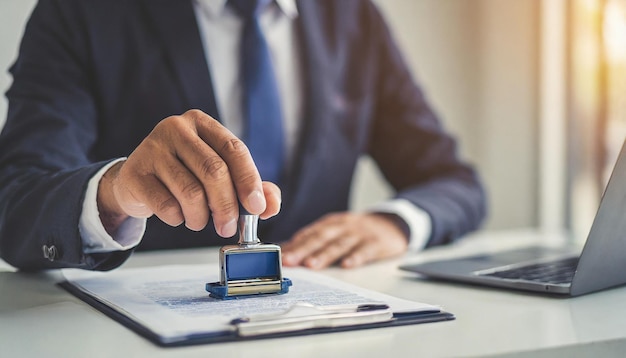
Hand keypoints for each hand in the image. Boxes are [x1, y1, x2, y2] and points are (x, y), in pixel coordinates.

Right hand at [96, 109, 280, 235]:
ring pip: (191, 191)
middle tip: (228, 227)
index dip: (249, 180)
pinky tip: (178, 216)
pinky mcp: (135, 172)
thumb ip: (250, 187)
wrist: (137, 181)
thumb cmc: (185, 175)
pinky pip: (166, 205)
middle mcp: (176, 128)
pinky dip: (178, 219)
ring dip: (201, 216)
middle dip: (227, 206)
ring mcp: (152, 148)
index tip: (257, 208)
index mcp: (202, 123)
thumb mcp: (220, 175)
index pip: (234, 149)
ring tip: (199, 221)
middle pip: (214, 171)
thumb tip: (271, 205)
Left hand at [281, 212, 408, 268]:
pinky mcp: (376, 242)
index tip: (280, 257)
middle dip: (303, 250)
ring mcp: (359, 234)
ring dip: (324, 255)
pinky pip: (365, 250)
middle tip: (289, 261)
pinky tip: (347, 266)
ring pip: (340, 244)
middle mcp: (343, 226)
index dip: (294, 245)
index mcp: (330, 223)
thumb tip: (288, 253)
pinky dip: (356, 257)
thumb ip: (315, 240)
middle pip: (320, 238)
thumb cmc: (358, 230)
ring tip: (311, 265)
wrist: (392, 223)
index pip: (309, 234)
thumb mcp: (336, 230)